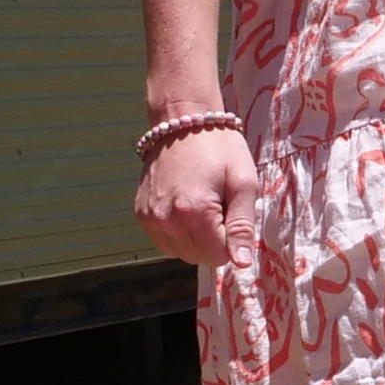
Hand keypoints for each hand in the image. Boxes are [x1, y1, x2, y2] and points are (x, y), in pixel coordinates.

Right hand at [133, 123, 257, 270]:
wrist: (183, 120)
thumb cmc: (219, 148)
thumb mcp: (244, 183)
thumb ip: (242, 226)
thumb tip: (242, 263)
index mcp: (194, 212)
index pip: (219, 257)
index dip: (232, 240)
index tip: (230, 211)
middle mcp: (165, 220)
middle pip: (199, 258)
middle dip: (214, 239)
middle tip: (217, 204)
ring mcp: (149, 218)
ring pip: (182, 253)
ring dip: (196, 238)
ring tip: (201, 203)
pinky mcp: (141, 214)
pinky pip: (166, 242)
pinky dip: (179, 232)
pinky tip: (185, 206)